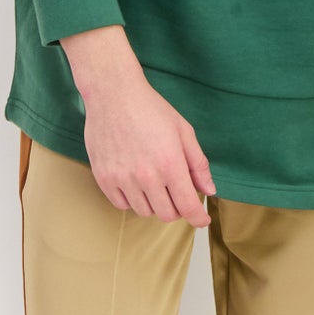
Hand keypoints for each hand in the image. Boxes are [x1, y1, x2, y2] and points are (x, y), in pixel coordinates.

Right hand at [61, 25, 215, 228]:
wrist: (114, 94)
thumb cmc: (151, 108)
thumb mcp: (183, 130)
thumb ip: (198, 163)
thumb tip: (208, 190)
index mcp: (170, 163)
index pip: (188, 206)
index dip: (198, 218)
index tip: (202, 220)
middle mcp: (147, 176)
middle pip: (167, 214)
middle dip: (177, 208)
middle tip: (176, 192)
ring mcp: (123, 179)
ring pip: (145, 211)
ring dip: (154, 203)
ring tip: (154, 181)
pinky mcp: (104, 178)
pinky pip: (122, 205)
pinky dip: (132, 200)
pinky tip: (136, 182)